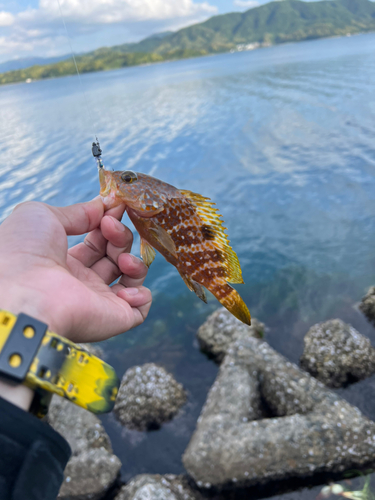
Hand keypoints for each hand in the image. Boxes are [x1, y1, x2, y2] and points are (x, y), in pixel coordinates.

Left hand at [0, 198, 151, 341]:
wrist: (21, 292)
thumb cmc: (22, 252)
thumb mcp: (43, 216)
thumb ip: (77, 211)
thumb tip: (104, 205)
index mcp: (63, 261)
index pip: (96, 241)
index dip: (108, 223)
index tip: (116, 207)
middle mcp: (81, 282)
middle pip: (115, 255)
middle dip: (120, 237)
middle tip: (111, 227)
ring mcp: (98, 301)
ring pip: (131, 279)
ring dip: (133, 261)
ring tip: (122, 258)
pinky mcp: (114, 319)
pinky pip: (140, 310)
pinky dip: (141, 294)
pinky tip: (125, 287)